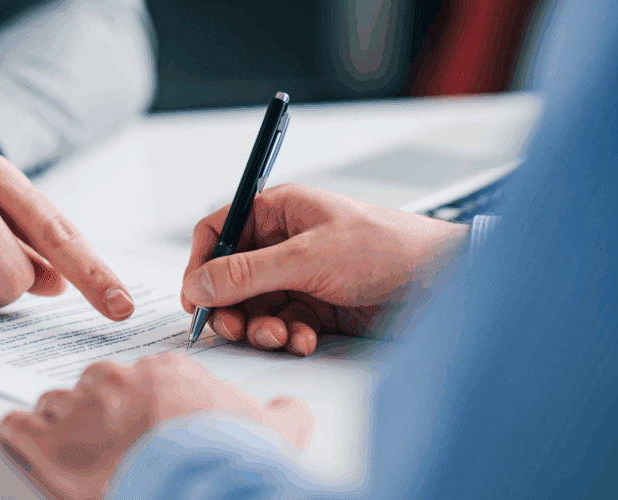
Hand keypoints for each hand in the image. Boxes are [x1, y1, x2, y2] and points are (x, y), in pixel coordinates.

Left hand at [0, 354, 313, 499]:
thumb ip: (283, 413)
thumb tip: (291, 410)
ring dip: (61, 429)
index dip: (140, 406)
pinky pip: (16, 428)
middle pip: (93, 388)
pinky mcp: (45, 445)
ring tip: (79, 460)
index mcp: (164, 372)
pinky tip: (34, 453)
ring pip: (54, 406)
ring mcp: (76, 409)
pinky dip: (21, 440)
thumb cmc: (226, 463)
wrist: (197, 493)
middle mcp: (115, 380)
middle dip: (99, 416)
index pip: (139, 376)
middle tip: (115, 450)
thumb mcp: (277, 432)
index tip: (145, 428)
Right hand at [181, 183, 467, 354]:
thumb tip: (200, 283)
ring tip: (279, 335)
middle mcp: (284, 243)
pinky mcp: (317, 307)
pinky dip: (289, 336)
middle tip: (233, 328)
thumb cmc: (388, 247)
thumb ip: (248, 273)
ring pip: (254, 307)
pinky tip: (306, 338)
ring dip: (261, 327)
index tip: (195, 297)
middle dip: (230, 306)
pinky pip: (283, 325)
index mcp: (279, 211)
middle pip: (231, 278)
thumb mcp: (309, 257)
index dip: (200, 264)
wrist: (445, 283)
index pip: (218, 232)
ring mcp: (300, 277)